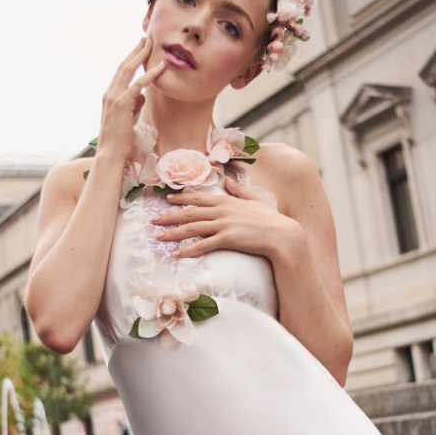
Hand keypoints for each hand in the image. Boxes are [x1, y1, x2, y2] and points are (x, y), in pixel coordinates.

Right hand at [97, 37, 164, 162]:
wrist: (111, 154)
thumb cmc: (120, 141)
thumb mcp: (127, 119)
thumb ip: (133, 105)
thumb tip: (142, 96)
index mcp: (109, 97)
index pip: (120, 73)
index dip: (130, 59)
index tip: (139, 48)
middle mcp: (109, 94)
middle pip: (123, 66)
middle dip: (135, 51)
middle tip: (145, 38)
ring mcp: (114, 98)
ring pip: (129, 71)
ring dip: (141, 56)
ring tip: (151, 44)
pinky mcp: (122, 104)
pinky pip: (139, 85)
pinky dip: (150, 74)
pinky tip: (160, 67)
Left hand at [150, 176, 303, 260]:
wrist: (282, 234)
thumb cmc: (271, 218)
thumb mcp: (255, 198)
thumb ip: (239, 190)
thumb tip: (227, 180)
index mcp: (227, 200)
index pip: (199, 197)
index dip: (181, 198)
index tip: (167, 199)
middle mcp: (222, 210)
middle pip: (190, 212)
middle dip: (169, 216)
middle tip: (153, 219)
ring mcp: (223, 224)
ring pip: (192, 227)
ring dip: (173, 232)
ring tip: (159, 237)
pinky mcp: (227, 239)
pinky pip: (203, 244)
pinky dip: (188, 249)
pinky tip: (177, 254)